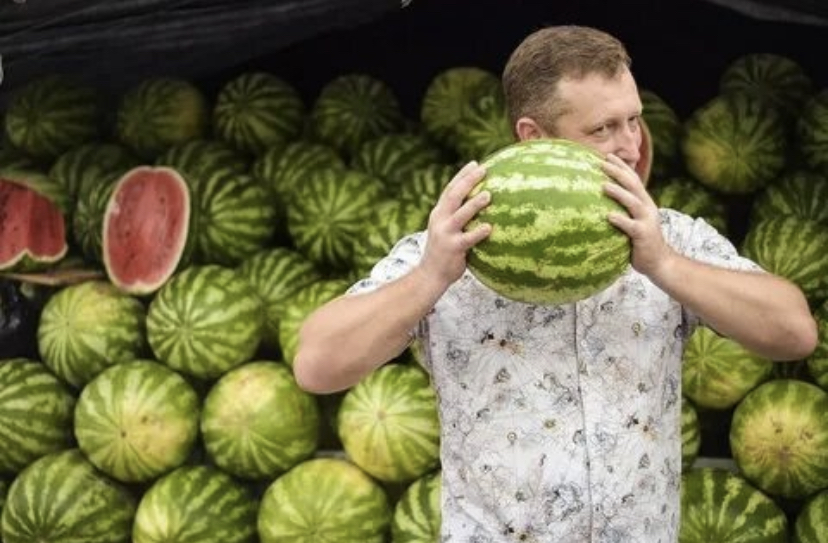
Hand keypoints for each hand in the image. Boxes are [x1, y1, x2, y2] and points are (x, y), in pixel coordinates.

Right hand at [419, 161, 491, 287]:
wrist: (430, 274)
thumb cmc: (444, 251)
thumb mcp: (446, 229)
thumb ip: (458, 217)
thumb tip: (481, 204)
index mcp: (439, 213)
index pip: (450, 189)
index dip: (462, 175)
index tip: (476, 163)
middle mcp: (440, 219)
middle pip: (454, 195)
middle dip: (468, 181)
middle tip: (484, 170)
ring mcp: (445, 233)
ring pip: (460, 214)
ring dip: (474, 204)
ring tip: (488, 195)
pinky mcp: (453, 248)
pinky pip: (467, 239)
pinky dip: (478, 232)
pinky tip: (489, 227)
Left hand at [601, 153, 672, 277]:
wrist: (660, 262)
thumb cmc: (640, 241)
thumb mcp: (634, 221)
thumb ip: (623, 210)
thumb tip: (599, 204)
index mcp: (644, 202)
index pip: (633, 179)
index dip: (622, 167)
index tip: (607, 156)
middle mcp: (647, 207)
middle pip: (633, 185)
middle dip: (618, 172)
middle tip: (601, 163)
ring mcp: (647, 221)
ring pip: (633, 202)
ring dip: (619, 193)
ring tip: (603, 186)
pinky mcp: (644, 235)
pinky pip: (631, 226)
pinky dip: (620, 220)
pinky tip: (609, 216)